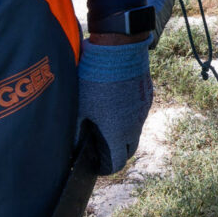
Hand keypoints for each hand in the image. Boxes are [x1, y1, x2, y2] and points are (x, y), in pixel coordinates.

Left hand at [76, 0, 181, 174]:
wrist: (117, 48)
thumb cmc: (93, 78)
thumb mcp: (79, 107)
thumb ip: (75, 132)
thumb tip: (71, 149)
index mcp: (117, 132)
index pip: (116, 164)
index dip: (104, 168)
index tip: (95, 164)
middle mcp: (134, 125)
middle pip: (128, 150)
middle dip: (115, 153)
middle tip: (100, 146)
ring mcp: (143, 110)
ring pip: (135, 130)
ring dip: (122, 132)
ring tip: (104, 120)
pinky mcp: (147, 95)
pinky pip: (138, 113)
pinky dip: (128, 115)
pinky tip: (114, 101)